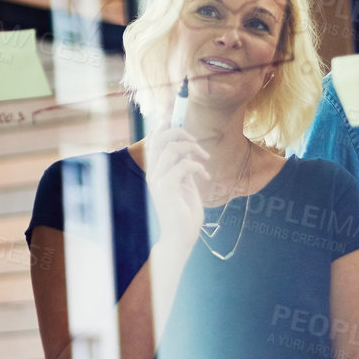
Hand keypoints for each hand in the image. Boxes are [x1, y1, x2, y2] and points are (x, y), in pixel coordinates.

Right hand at [140, 129, 210, 244]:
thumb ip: (183, 167)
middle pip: (160, 137)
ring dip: (193, 148)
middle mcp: (153, 173)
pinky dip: (198, 167)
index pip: (153, 140)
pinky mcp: (166, 188)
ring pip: (172, 148)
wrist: (181, 238)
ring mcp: (158, 181)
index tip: (179, 119)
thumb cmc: (184, 214)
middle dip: (180, 131)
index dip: (164, 125)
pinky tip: (206, 177)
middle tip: (196, 142)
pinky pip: (184, 165)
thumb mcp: (185, 185)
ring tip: (205, 159)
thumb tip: (189, 149)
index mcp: (155, 171)